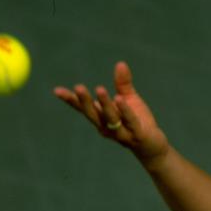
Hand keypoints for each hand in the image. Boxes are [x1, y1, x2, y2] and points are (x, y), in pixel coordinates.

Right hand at [54, 61, 168, 164]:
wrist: (153, 146)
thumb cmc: (138, 122)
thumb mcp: (128, 100)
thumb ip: (123, 84)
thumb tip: (120, 63)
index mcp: (102, 118)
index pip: (84, 108)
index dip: (71, 100)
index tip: (57, 91)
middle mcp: (107, 127)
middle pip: (93, 114)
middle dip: (85, 101)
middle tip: (78, 87)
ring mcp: (121, 133)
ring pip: (110, 118)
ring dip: (104, 104)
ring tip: (99, 89)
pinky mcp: (137, 135)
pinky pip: (129, 121)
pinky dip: (124, 110)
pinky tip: (119, 99)